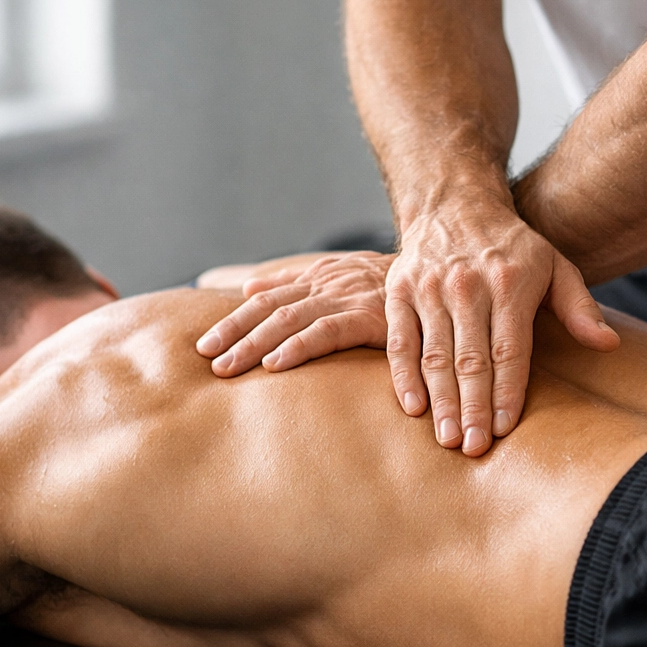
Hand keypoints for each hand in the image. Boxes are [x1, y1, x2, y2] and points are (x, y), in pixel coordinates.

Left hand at [196, 251, 393, 375]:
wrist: (441, 280)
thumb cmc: (392, 288)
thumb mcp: (341, 279)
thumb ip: (296, 283)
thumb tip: (250, 287)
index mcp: (318, 279)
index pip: (266, 298)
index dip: (233, 320)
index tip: (205, 344)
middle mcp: (327, 285)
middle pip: (269, 308)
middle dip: (234, 333)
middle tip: (207, 358)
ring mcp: (347, 299)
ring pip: (289, 319)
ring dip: (254, 344)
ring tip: (228, 367)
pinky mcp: (369, 318)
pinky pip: (327, 331)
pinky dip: (298, 346)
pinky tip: (275, 363)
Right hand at [386, 200, 618, 457]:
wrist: (454, 203)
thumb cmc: (513, 247)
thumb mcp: (556, 265)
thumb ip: (580, 307)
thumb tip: (608, 344)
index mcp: (510, 283)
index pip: (509, 350)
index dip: (506, 392)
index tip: (504, 429)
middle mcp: (467, 286)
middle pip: (471, 359)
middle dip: (472, 408)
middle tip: (474, 448)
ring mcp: (429, 289)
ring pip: (435, 356)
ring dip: (441, 401)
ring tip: (448, 440)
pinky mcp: (400, 291)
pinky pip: (400, 341)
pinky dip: (403, 376)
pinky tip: (414, 408)